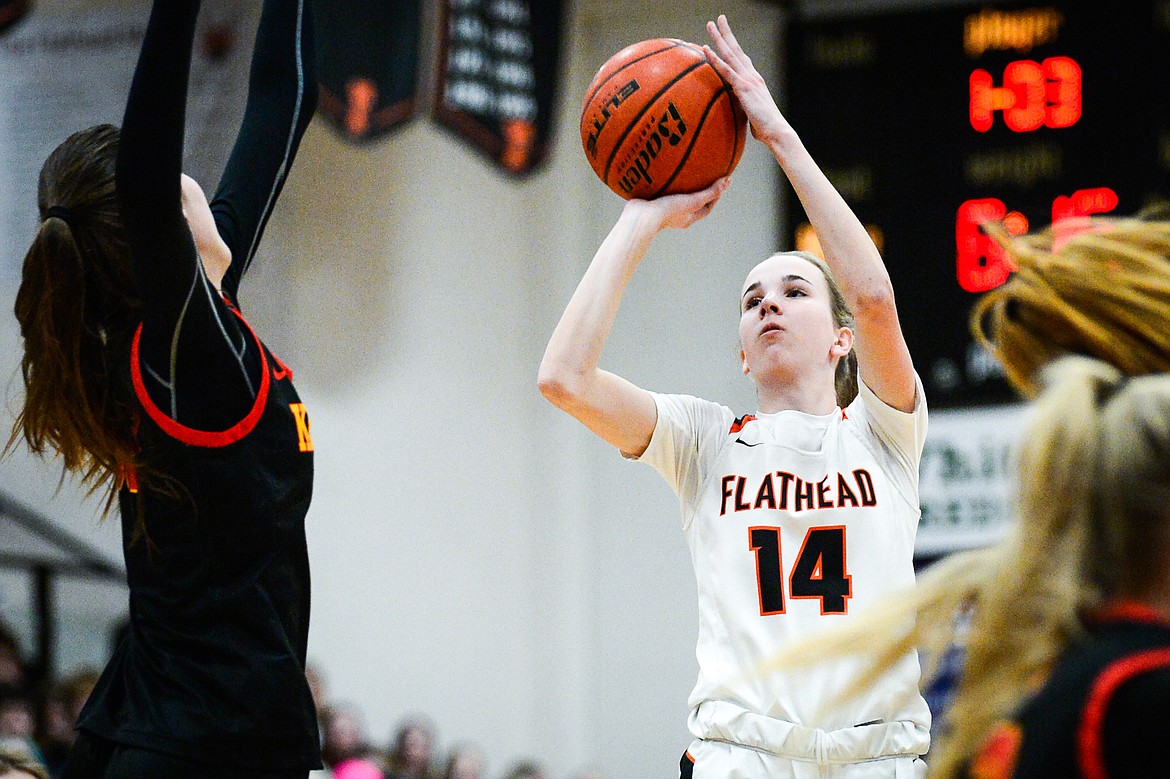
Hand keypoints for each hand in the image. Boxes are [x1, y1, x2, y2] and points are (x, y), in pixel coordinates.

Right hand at [624, 176, 730, 231]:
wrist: (640, 217)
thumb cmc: (668, 211)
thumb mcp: (693, 201)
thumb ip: (709, 192)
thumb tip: (727, 181)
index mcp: (688, 218)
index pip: (706, 208)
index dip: (715, 197)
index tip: (721, 184)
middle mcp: (677, 216)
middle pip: (692, 204)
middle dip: (699, 193)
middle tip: (704, 177)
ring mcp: (663, 211)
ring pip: (676, 198)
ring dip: (681, 188)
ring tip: (683, 173)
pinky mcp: (652, 204)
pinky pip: (661, 192)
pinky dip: (665, 184)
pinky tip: (662, 172)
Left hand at [704, 15, 788, 144]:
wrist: (776, 131)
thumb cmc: (765, 129)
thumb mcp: (751, 115)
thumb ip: (741, 109)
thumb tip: (733, 115)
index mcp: (754, 80)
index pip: (741, 58)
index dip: (732, 45)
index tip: (726, 34)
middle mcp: (752, 75)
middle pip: (736, 49)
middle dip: (726, 33)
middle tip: (718, 19)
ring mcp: (748, 79)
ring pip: (730, 53)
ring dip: (719, 37)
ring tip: (710, 24)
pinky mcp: (744, 87)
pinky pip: (726, 70)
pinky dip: (715, 58)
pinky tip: (706, 48)